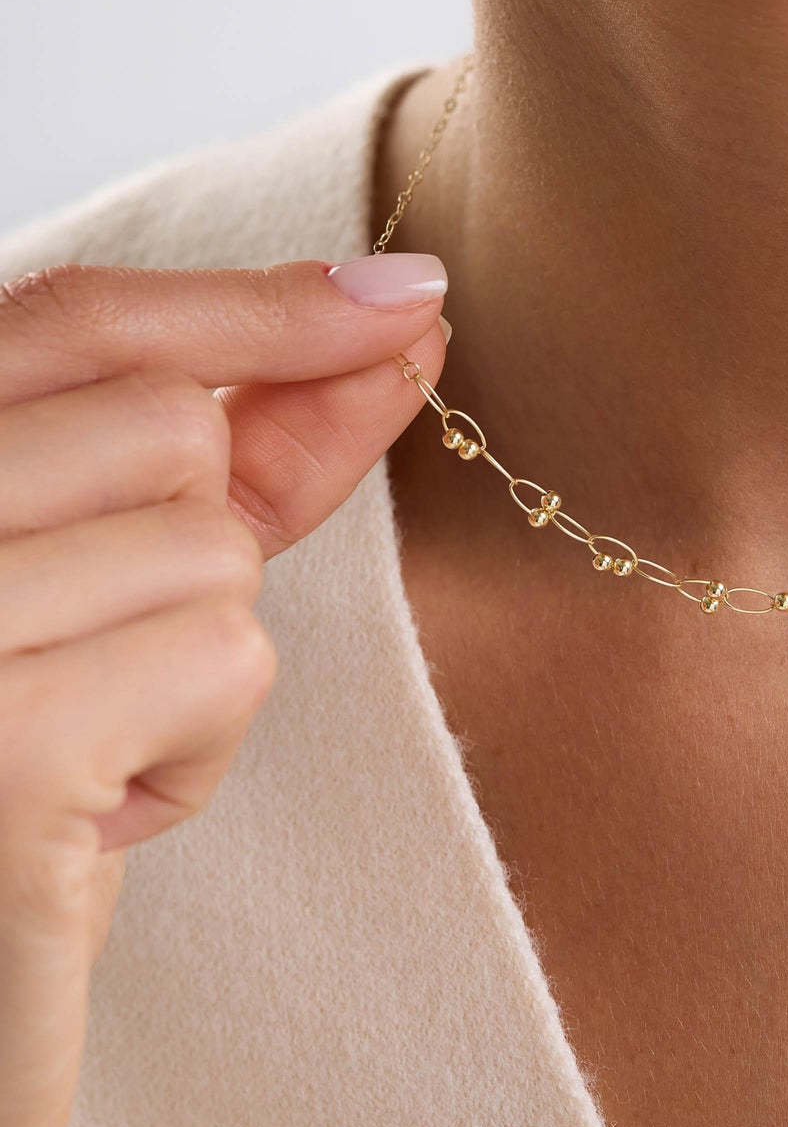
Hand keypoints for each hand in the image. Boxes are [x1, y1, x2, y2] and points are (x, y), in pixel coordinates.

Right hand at [0, 252, 448, 1126]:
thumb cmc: (9, 819)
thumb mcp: (99, 608)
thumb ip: (214, 462)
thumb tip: (388, 321)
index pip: (73, 320)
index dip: (253, 306)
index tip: (407, 298)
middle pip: (160, 427)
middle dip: (193, 541)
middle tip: (98, 675)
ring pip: (206, 544)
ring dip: (187, 665)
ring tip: (75, 768)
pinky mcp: (2, 743)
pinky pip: (219, 661)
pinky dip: (195, 752)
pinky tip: (91, 828)